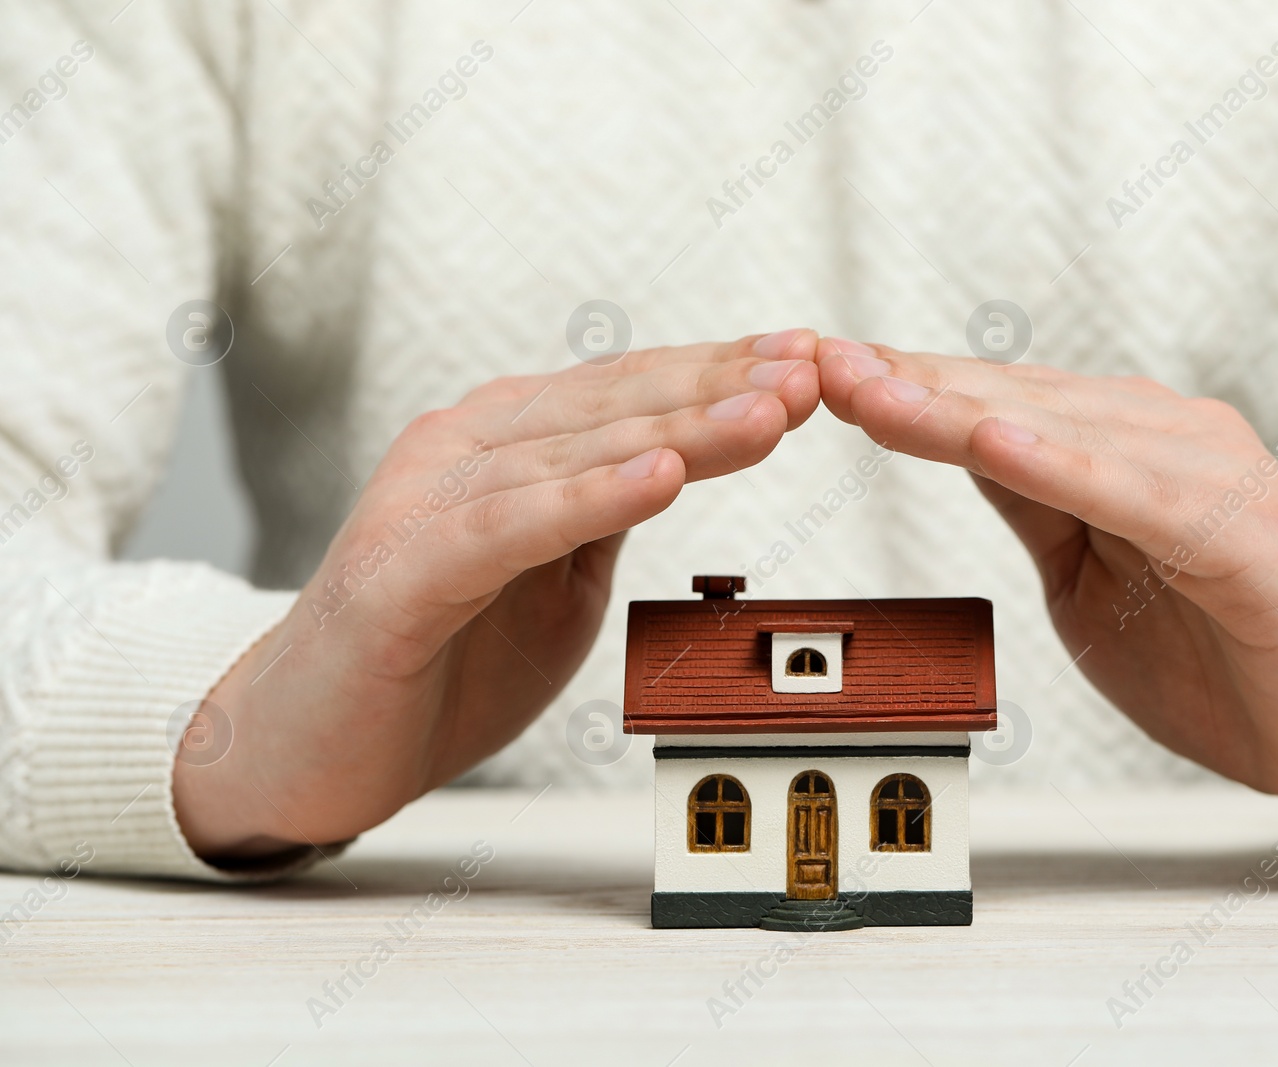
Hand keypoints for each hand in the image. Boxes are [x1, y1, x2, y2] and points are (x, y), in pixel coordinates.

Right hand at [175, 330, 820, 856]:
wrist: (310, 742)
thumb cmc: (437, 658)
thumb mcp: (552, 582)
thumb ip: (602, 516)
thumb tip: (682, 460)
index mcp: (507, 445)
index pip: (630, 394)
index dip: (721, 373)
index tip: (811, 357)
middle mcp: (467, 449)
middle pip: (614, 406)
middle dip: (722, 386)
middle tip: (815, 367)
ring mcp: (428, 500)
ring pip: (575, 453)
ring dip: (680, 430)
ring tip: (769, 414)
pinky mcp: (403, 570)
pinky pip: (511, 527)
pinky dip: (589, 499)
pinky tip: (662, 477)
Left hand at [817, 338, 1277, 844]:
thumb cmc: (1221, 656)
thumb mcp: (1090, 575)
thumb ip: (1037, 504)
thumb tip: (960, 443)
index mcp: (1122, 447)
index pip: (992, 404)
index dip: (901, 386)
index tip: (808, 371)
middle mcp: (1165, 436)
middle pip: (1010, 401)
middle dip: (903, 383)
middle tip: (804, 363)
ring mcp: (1209, 474)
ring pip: (1059, 431)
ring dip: (956, 411)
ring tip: (865, 390)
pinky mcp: (1245, 532)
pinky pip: (1137, 494)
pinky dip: (1064, 467)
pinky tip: (991, 446)